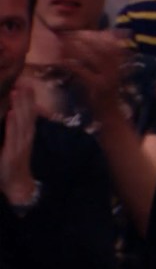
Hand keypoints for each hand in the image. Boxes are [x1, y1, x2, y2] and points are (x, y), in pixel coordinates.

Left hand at [0, 85, 36, 205]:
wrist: (17, 186)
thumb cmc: (13, 164)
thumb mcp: (17, 146)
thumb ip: (16, 131)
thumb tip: (15, 114)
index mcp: (26, 135)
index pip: (30, 114)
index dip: (29, 99)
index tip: (27, 83)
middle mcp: (26, 138)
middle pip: (28, 115)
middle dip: (26, 99)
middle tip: (24, 82)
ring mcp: (20, 145)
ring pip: (22, 122)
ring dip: (21, 106)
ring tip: (18, 92)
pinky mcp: (13, 152)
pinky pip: (13, 135)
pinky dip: (14, 124)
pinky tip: (13, 113)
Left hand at [58, 29, 126, 115]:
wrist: (111, 116)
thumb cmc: (106, 96)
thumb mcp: (110, 78)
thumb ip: (106, 63)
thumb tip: (94, 51)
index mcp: (119, 67)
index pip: (112, 46)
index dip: (99, 36)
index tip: (84, 30)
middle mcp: (115, 71)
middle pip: (101, 49)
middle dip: (84, 39)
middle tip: (68, 34)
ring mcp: (106, 78)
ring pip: (91, 58)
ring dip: (76, 49)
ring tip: (62, 44)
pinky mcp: (96, 86)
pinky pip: (82, 71)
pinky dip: (72, 65)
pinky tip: (62, 61)